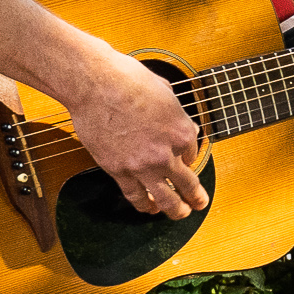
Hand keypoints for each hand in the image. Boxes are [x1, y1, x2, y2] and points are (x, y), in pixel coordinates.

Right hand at [66, 41, 207, 215]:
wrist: (95, 84)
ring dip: (176, 210)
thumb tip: (179, 120)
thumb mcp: (165, 91)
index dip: (189, 157)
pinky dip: (144, 205)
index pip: (193, 154)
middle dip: (195, 197)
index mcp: (182, 131)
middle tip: (199, 202)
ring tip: (180, 213)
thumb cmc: (127, 79)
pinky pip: (135, 196)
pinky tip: (148, 208)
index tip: (185, 159)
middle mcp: (167, 154)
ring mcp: (143, 166)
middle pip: (188, 184)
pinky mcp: (119, 171)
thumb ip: (175, 112)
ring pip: (165, 200)